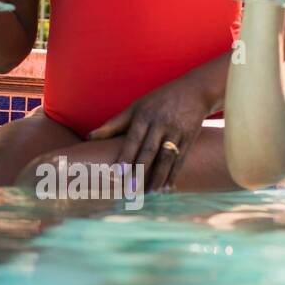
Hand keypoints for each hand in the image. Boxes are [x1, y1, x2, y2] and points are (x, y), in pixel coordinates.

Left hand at [89, 74, 210, 190]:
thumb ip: (114, 124)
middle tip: (131, 190)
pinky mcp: (190, 137)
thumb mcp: (136, 107)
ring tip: (150, 193)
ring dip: (158, 177)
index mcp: (144, 115)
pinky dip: (174, 174)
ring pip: (166, 157)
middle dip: (140, 171)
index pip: (133, 139)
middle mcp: (160, 123)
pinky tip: (167, 188)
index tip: (118, 174)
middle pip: (149, 150)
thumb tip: (89, 137)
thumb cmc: (158, 101)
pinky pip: (181, 159)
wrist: (195, 90)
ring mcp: (176, 130)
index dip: (126, 156)